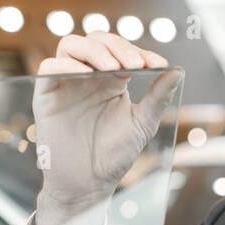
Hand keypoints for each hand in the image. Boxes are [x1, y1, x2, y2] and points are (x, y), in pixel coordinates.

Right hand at [31, 31, 180, 224]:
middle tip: (134, 63)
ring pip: (72, 46)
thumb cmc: (113, 155)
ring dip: (93, 50)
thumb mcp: (142, 124)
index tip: (158, 64)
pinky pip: (49, 67)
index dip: (140, 52)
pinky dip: (65, 64)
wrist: (88, 184)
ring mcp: (66, 83)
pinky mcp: (46, 95)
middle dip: (118, 47)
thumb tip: (178, 71)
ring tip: (113, 67)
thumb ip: (158, 97)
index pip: (122, 51)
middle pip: (97, 40)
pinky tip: (84, 73)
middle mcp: (88, 76)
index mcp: (112, 80)